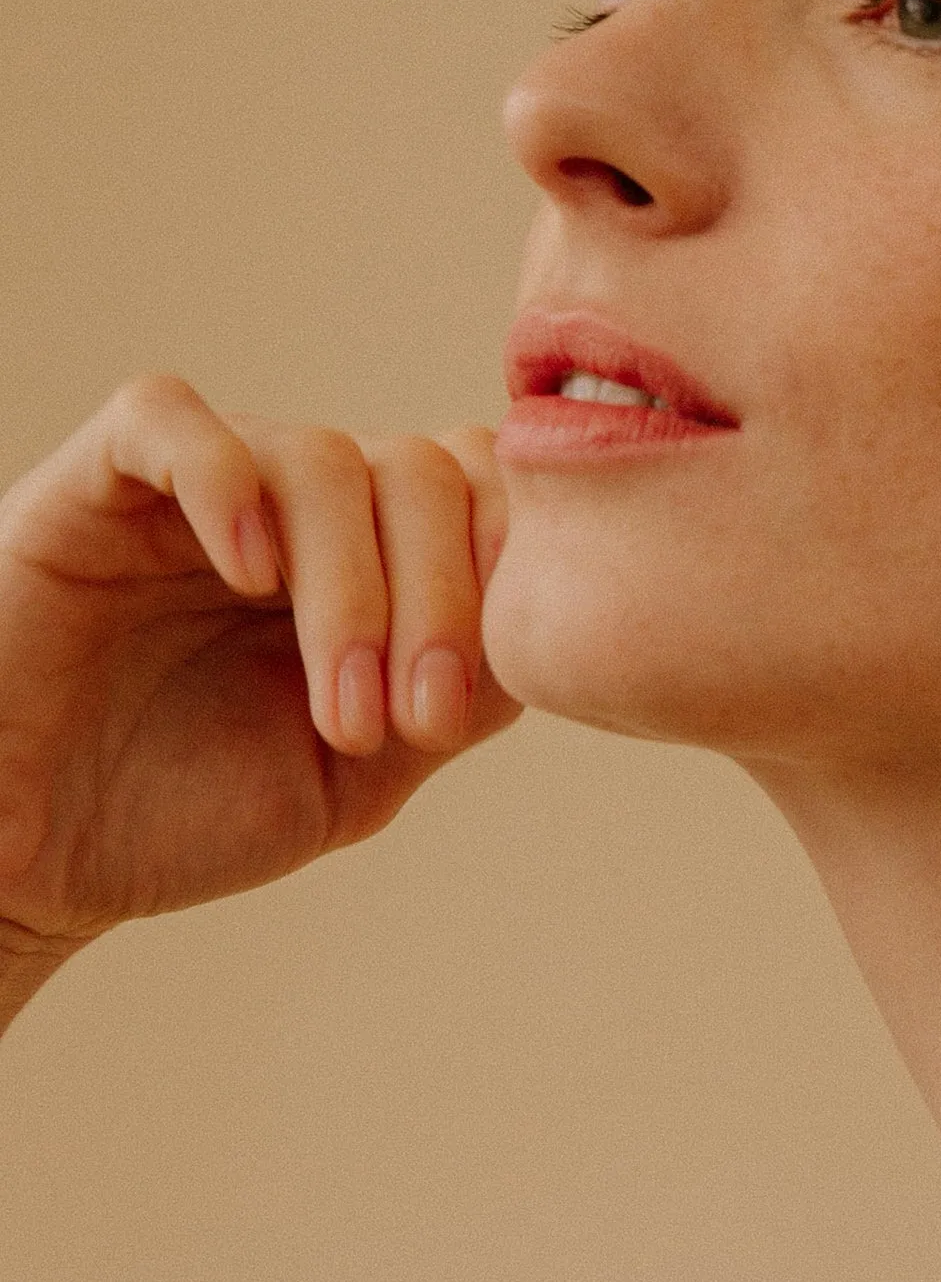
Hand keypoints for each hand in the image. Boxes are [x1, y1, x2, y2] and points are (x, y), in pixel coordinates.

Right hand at [0, 376, 521, 987]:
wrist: (26, 863)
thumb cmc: (182, 815)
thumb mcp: (359, 773)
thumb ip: (460, 698)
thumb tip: (548, 634)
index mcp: (375, 558)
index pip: (484, 490)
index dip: (506, 571)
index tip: (474, 703)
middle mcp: (301, 508)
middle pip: (421, 469)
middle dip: (440, 600)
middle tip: (415, 721)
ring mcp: (200, 489)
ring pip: (321, 457)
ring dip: (352, 590)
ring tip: (341, 715)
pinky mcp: (93, 487)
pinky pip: (167, 418)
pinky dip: (225, 482)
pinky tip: (251, 579)